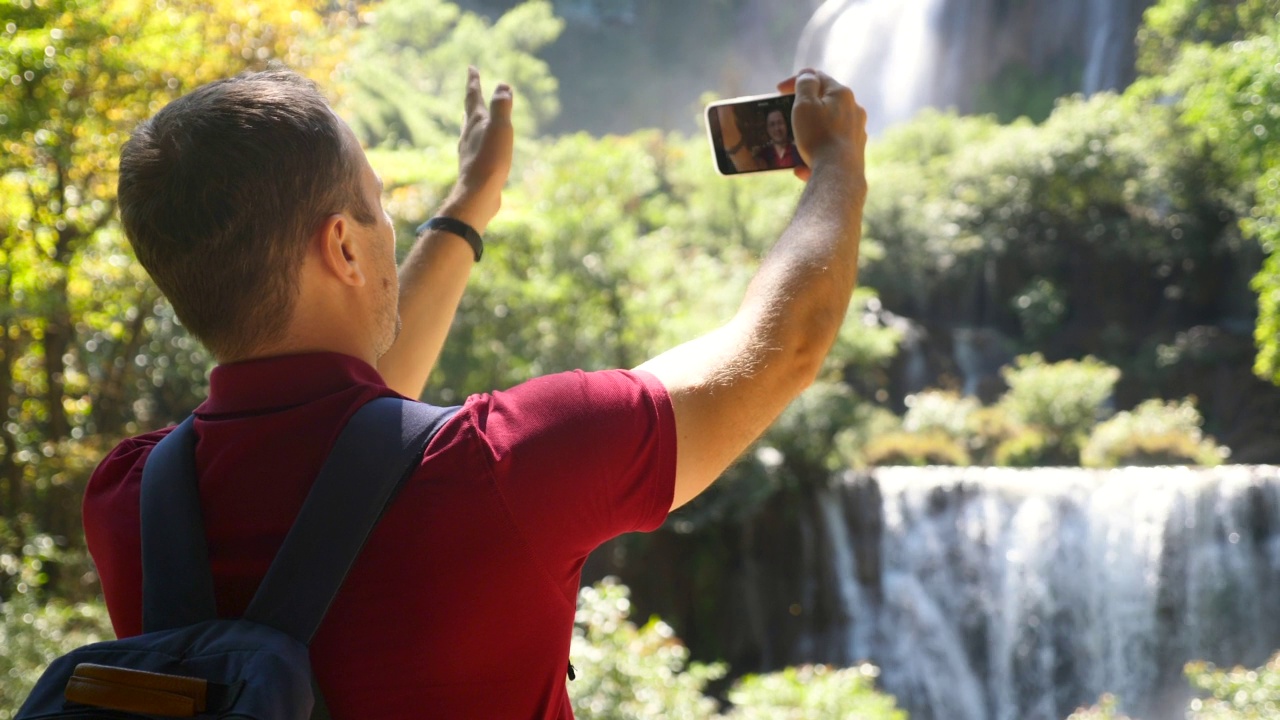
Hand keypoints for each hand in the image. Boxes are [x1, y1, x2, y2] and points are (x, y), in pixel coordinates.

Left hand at [440, 66, 513, 233]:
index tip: (471, 68)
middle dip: (472, 99)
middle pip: (469, 112)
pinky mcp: (474, 167)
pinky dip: (479, 140)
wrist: (478, 195)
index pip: (473, 96)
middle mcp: (468, 135)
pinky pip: (476, 147)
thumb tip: (502, 84)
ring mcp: (470, 151)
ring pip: (469, 130)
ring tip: (472, 116)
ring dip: (472, 119)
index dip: (473, 81)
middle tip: (472, 87)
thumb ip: (501, 106)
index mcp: (475, 123)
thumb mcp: (500, 128)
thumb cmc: (490, 160)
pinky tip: (480, 148)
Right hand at [776, 69, 865, 183]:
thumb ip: (805, 85)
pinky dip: (817, 153)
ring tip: (795, 145)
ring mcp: (856, 132)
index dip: (795, 80)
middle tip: (788, 117)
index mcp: (842, 94)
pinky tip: (803, 168)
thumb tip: (808, 75)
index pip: (818, 77)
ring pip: (828, 127)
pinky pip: (831, 148)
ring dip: (810, 133)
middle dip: (804, 109)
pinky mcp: (855, 152)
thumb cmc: (818, 136)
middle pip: (825, 102)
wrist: (837, 174)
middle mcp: (854, 110)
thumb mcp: (804, 104)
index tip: (779, 91)